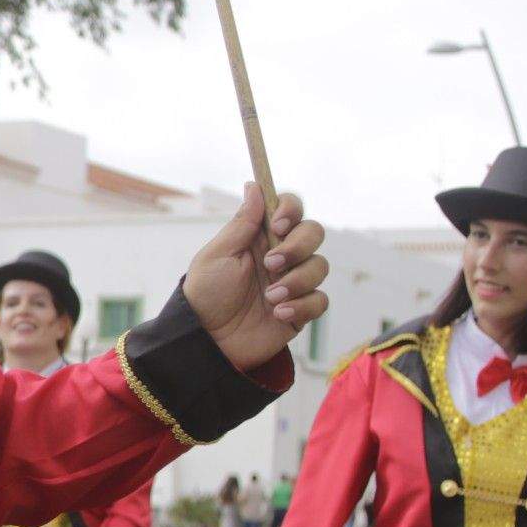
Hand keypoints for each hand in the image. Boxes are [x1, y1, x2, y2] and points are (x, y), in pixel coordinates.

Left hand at [184, 185, 328, 370]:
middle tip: (271, 263)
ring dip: (297, 280)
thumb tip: (253, 186)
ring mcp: (293, 281)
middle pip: (314, 233)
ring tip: (270, 297)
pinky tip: (278, 313)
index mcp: (260, 237)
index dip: (291, 210)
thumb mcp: (217, 255)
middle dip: (298, 246)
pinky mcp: (301, 309)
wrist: (208, 340)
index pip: (290, 209)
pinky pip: (320, 300)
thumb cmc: (206, 295)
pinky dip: (302, 305)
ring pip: (320, 266)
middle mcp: (282, 255)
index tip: (277, 224)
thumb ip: (242, 223)